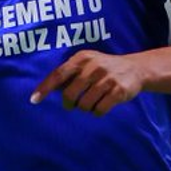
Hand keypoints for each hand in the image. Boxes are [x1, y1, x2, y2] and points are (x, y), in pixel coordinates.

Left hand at [30, 50, 145, 115]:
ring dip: (86, 108)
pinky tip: (102, 105)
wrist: (136, 68)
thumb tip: (46, 90)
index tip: (34, 100)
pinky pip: (99, 110)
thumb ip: (69, 74)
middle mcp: (93, 66)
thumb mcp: (87, 63)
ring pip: (84, 105)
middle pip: (70, 94)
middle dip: (70, 104)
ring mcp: (107, 79)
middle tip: (74, 104)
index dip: (45, 88)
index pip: (58, 74)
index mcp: (82, 58)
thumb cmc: (104, 68)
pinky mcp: (118, 91)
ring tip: (92, 101)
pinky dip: (97, 112)